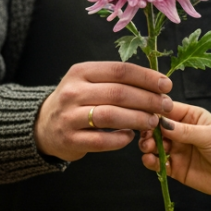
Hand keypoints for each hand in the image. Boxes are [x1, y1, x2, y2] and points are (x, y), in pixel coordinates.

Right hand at [34, 61, 173, 162]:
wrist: (43, 126)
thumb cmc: (76, 102)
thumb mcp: (88, 82)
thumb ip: (116, 81)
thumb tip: (156, 84)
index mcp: (81, 72)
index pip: (119, 70)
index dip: (146, 77)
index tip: (166, 85)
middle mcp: (73, 91)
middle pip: (118, 93)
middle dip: (148, 99)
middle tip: (166, 106)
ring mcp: (70, 116)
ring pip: (110, 116)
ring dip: (137, 119)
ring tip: (153, 121)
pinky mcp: (70, 139)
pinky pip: (101, 140)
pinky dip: (120, 139)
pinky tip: (130, 137)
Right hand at [139, 102, 210, 200]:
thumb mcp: (210, 136)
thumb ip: (185, 131)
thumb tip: (162, 123)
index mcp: (191, 117)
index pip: (167, 110)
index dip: (154, 112)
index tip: (144, 116)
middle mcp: (180, 132)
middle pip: (156, 127)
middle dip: (148, 131)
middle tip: (147, 138)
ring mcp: (177, 150)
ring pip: (154, 145)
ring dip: (147, 145)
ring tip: (149, 149)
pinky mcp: (176, 168)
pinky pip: (158, 163)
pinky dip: (150, 162)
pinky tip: (151, 161)